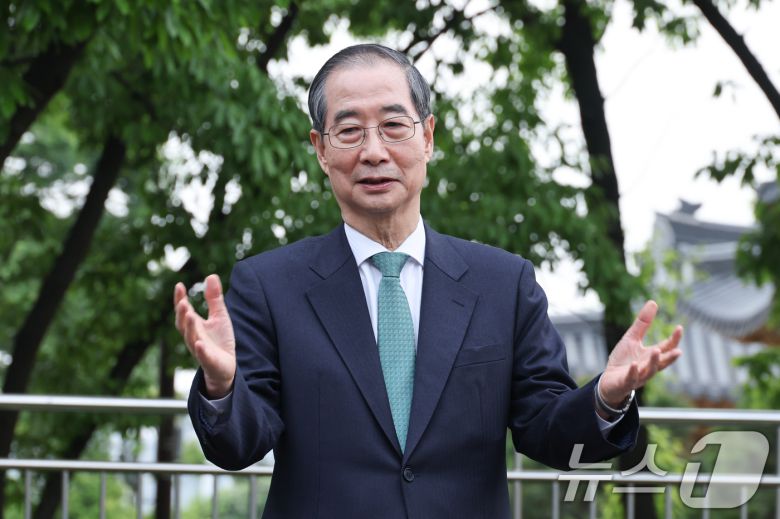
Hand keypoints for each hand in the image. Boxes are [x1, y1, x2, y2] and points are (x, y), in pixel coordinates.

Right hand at [174, 274, 235, 397]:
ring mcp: (200, 350)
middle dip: (182, 313)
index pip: (183, 311)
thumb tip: (210, 275)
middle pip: (183, 324)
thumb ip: (214, 298)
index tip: (179, 285)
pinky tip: (198, 344)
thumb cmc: (220, 341)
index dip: (179, 299)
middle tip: (182, 302)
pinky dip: (200, 350)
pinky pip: (203, 356)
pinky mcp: (209, 361)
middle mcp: (193, 336)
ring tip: (189, 315)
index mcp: (194, 325)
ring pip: (191, 338)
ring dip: (189, 327)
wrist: (227, 366)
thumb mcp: (219, 316)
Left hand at [599, 300, 682, 406]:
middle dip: (670, 357)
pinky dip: (634, 372)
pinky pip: (631, 379)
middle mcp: (647, 367)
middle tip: (679, 350)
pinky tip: (635, 364)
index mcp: (651, 356)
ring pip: (649, 371)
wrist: (609, 380)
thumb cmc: (624, 360)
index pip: (666, 348)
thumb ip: (643, 323)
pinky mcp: (625, 382)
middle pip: (662, 363)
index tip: (679, 328)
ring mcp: (637, 376)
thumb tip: (653, 302)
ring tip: (657, 351)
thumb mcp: (632, 338)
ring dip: (654, 362)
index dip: (674, 339)